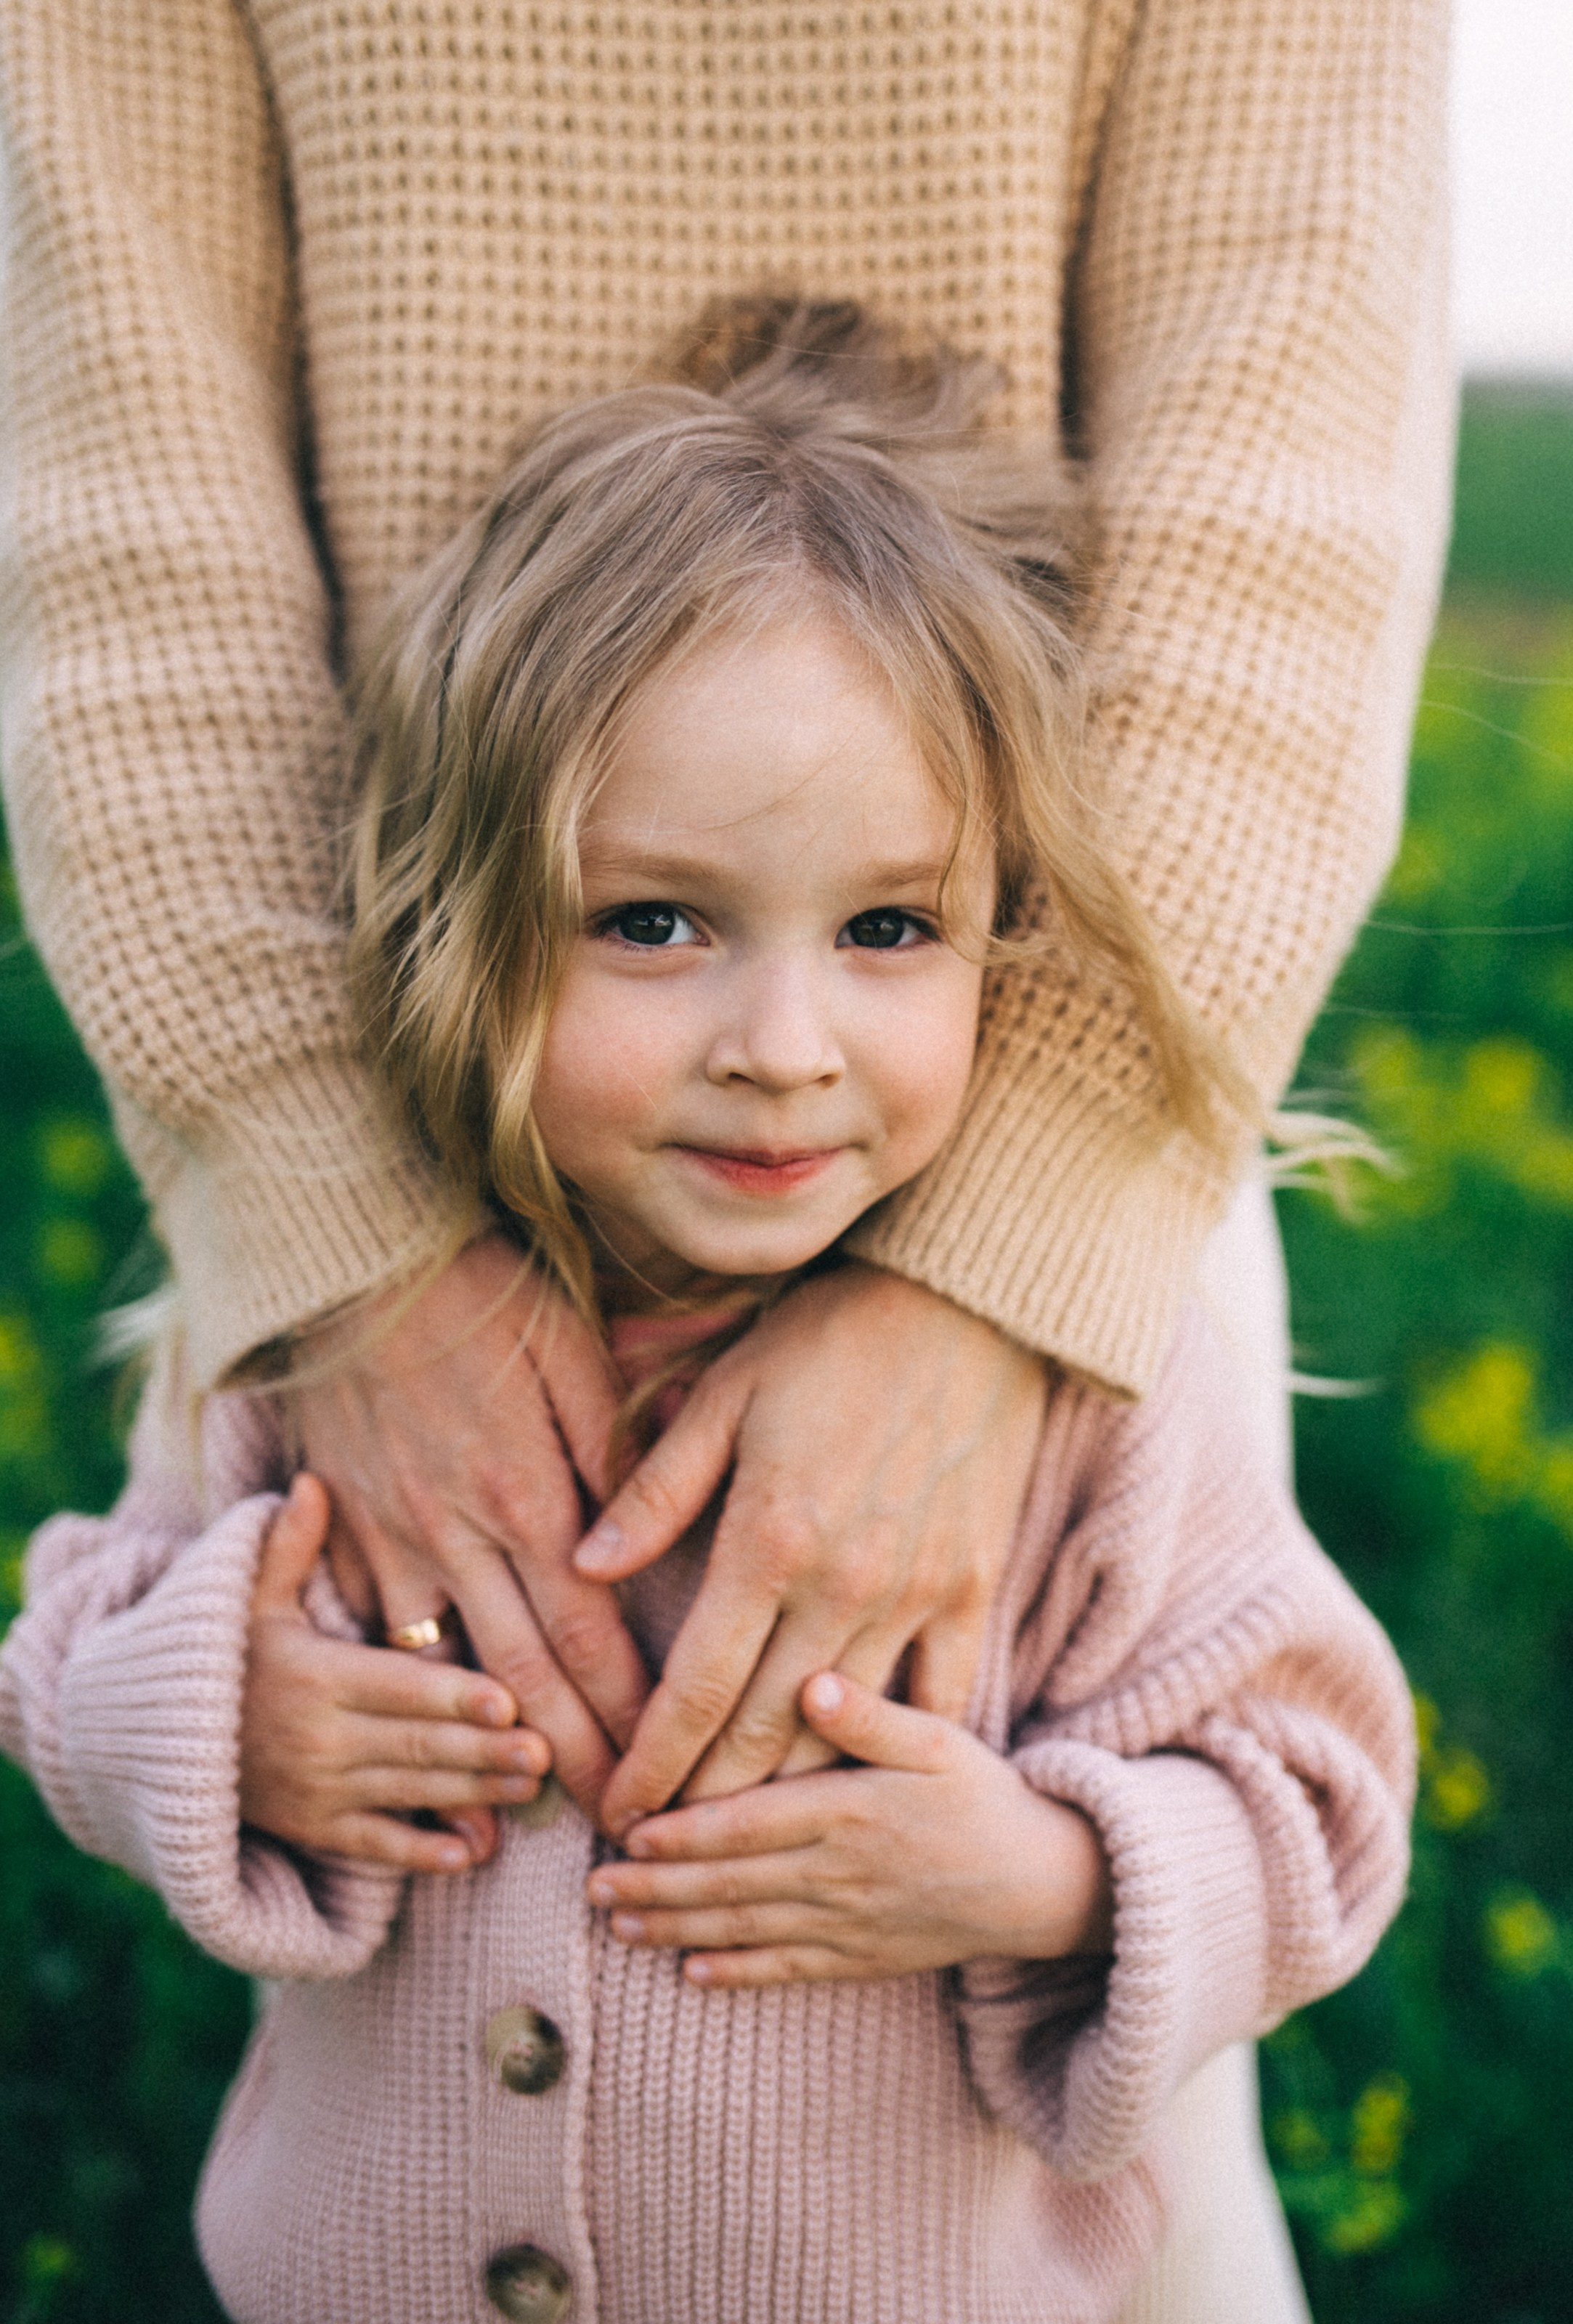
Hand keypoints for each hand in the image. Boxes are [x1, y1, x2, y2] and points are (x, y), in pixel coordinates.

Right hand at [239, 1474, 552, 1872]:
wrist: (159, 1740)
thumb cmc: (227, 1656)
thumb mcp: (250, 1600)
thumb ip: (288, 1547)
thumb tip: (313, 1482)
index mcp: (316, 1676)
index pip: (397, 1686)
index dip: (453, 1696)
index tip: (508, 1699)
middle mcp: (319, 1738)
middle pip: (417, 1744)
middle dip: (484, 1750)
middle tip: (547, 1750)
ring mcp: (317, 1791)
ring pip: (409, 1794)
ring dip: (474, 1794)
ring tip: (532, 1786)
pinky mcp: (313, 1830)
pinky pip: (372, 1846)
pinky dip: (419, 1854)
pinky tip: (470, 1853)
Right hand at [289, 1234, 650, 1814]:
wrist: (351, 1264)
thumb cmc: (483, 1296)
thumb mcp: (571, 1355)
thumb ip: (616, 1454)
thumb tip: (650, 1537)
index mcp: (530, 1493)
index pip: (591, 1632)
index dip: (628, 1712)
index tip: (663, 1770)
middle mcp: (461, 1534)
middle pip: (526, 1676)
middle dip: (574, 1760)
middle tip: (617, 1829)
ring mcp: (395, 1540)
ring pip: (447, 1673)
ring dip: (486, 1752)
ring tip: (530, 1815)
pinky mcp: (349, 1532)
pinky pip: (379, 1638)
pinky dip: (408, 1704)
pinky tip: (427, 1752)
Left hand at [579, 1265, 1045, 1833]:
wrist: (969, 1311)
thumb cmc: (831, 1342)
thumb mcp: (723, 1394)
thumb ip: (655, 1492)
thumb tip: (583, 1565)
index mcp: (770, 1543)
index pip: (697, 1690)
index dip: (653, 1764)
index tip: (617, 1816)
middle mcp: (843, 1589)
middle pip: (762, 1735)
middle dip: (703, 1804)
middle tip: (659, 1850)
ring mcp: (915, 1597)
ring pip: (840, 1736)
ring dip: (783, 1798)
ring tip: (732, 1842)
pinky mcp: (969, 1592)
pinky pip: (937, 1703)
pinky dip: (893, 1755)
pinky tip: (854, 1793)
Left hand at [585, 1672, 1111, 1986]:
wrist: (1045, 1881)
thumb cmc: (984, 1795)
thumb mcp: (938, 1738)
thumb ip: (872, 1715)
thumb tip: (813, 1683)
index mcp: (850, 1811)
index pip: (748, 1822)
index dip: (683, 1831)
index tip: (626, 1831)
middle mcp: (840, 1873)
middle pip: (730, 1883)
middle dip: (656, 1886)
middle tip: (592, 1885)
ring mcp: (850, 1923)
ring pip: (747, 1930)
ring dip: (678, 1930)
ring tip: (619, 1927)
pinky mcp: (864, 1958)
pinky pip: (790, 1970)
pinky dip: (738, 1975)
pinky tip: (691, 1975)